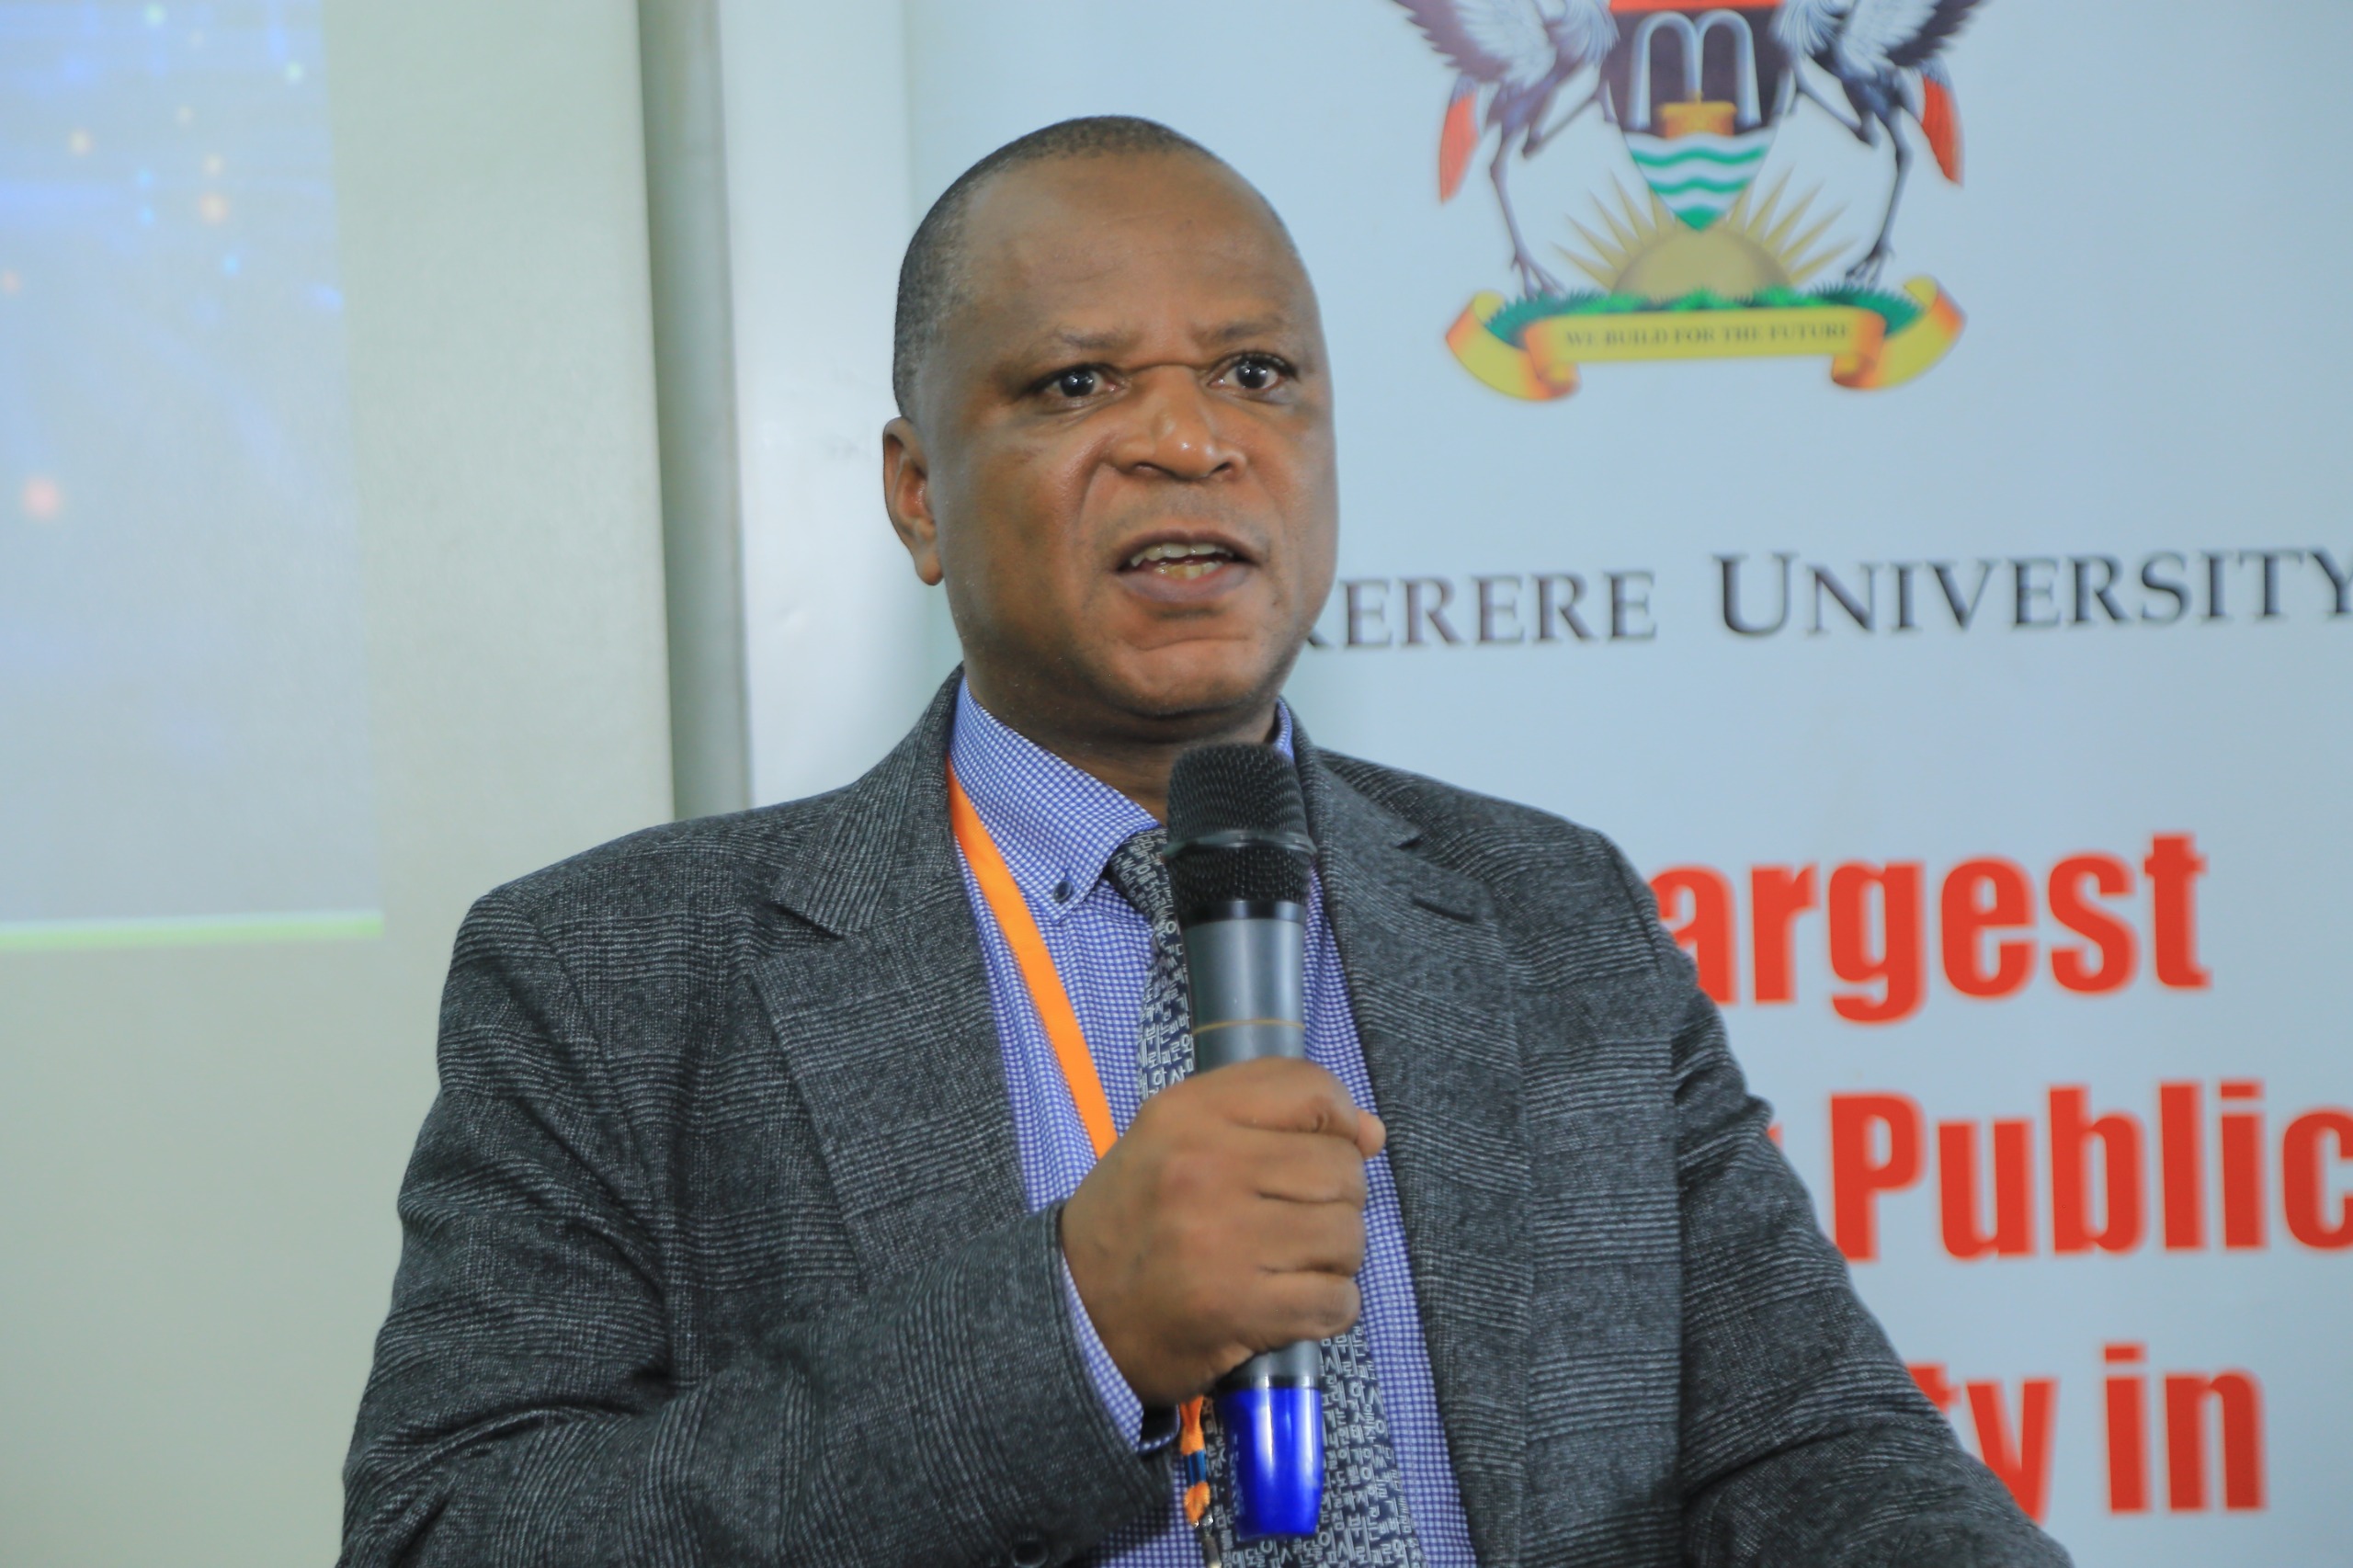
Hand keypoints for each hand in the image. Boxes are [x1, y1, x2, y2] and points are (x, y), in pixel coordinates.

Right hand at [1059, 1057, 1384, 1407]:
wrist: (1071, 1310)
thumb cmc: (1134, 1220)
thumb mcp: (1175, 1139)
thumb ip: (1269, 1118)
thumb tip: (1371, 1133)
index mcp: (1186, 1114)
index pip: (1312, 1091)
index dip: (1341, 1123)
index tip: (1328, 1149)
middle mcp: (1204, 1167)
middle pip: (1342, 1169)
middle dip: (1337, 1201)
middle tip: (1295, 1221)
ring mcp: (1221, 1239)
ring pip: (1346, 1236)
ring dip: (1334, 1258)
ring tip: (1291, 1264)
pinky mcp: (1236, 1307)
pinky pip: (1336, 1300)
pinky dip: (1329, 1307)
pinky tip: (1291, 1304)